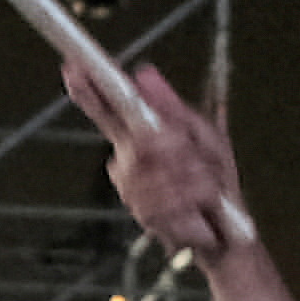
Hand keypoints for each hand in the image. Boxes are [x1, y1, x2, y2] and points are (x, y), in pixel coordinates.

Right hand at [66, 55, 254, 260]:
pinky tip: (200, 206)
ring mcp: (133, 190)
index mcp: (138, 137)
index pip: (107, 112)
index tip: (73, 69)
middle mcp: (128, 162)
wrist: (227, 231)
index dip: (89, 92)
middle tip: (198, 161)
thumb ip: (172, 107)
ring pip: (157, 173)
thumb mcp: (203, 135)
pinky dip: (193, 198)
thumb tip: (143, 73)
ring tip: (205, 187)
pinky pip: (167, 199)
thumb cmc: (214, 179)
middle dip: (175, 150)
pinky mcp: (145, 215)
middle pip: (139, 144)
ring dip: (191, 178)